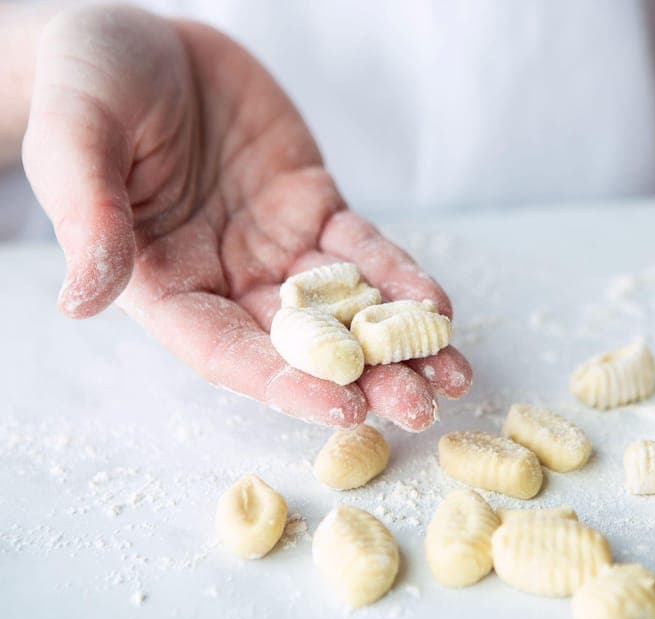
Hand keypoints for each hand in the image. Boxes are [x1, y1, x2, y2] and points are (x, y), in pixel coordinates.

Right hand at [22, 6, 470, 429]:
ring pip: (345, 307)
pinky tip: (440, 308)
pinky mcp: (314, 208)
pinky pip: (364, 251)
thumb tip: (80, 300)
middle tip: (420, 407)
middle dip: (364, 379)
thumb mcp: (73, 142)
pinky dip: (402, 278)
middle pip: (300, 346)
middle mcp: (226, 280)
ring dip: (400, 343)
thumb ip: (89, 217)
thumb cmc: (86, 89)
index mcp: (164, 286)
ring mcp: (276, 247)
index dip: (284, 385)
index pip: (226, 352)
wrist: (145, 43)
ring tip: (453, 374)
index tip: (343, 411)